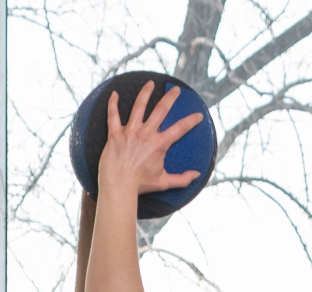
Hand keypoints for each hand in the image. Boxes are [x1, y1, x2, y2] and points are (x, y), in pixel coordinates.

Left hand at [96, 82, 202, 200]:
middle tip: (175, 89)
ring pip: (139, 106)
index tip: (198, 115)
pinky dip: (112, 103)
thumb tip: (197, 175)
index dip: (191, 121)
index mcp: (159, 144)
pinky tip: (114, 94)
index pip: (180, 128)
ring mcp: (130, 132)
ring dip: (146, 92)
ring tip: (150, 84)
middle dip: (170, 97)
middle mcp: (146, 134)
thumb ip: (182, 179)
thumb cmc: (140, 186)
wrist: (119, 187)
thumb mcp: (164, 183)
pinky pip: (113, 115)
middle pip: (161, 109)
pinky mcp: (115, 134)